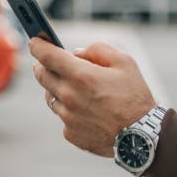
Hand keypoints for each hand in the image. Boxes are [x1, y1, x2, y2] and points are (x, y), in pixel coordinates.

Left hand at [29, 38, 156, 156]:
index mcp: (80, 75)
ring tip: (75, 87)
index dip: (38, 44)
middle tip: (48, 61)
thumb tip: (77, 53)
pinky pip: (63, 116)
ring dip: (58, 88)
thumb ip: (98, 49)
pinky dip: (71, 110)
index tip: (35, 40)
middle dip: (42, 64)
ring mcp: (67, 117)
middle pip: (42, 75)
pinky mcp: (70, 134)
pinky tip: (88, 110)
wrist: (141, 135)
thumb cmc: (135, 96)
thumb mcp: (124, 62)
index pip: (46, 55)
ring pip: (51, 96)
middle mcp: (68, 96)